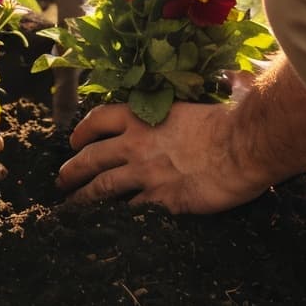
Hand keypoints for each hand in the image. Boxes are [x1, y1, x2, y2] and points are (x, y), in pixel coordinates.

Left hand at [59, 87, 270, 213]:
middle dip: (71, 170)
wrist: (244, 146)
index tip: (74, 140)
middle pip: (91, 157)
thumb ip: (217, 86)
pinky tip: (109, 227)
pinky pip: (130, 211)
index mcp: (144, 115)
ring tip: (71, 207)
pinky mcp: (160, 200)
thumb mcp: (211, 95)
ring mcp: (145, 173)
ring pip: (102, 188)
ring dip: (83, 198)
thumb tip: (235, 77)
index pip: (100, 119)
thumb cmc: (232, 117)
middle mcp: (136, 143)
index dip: (82, 130)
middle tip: (61, 180)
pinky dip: (116, 220)